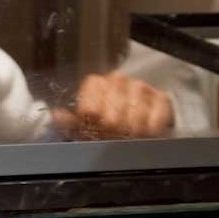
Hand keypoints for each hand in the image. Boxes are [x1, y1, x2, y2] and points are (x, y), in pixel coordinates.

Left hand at [56, 73, 173, 139]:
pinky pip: (157, 118)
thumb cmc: (106, 123)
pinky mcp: (161, 97)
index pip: (90, 108)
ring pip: (135, 116)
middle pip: (112, 115)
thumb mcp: (84, 123)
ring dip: (132, 133)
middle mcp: (117, 79)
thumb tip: (56, 116)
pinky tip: (147, 134)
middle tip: (114, 138)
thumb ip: (70, 121)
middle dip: (112, 132)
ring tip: (130, 138)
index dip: (92, 125)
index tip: (95, 131)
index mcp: (95, 83)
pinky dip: (152, 130)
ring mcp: (140, 87)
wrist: (138, 123)